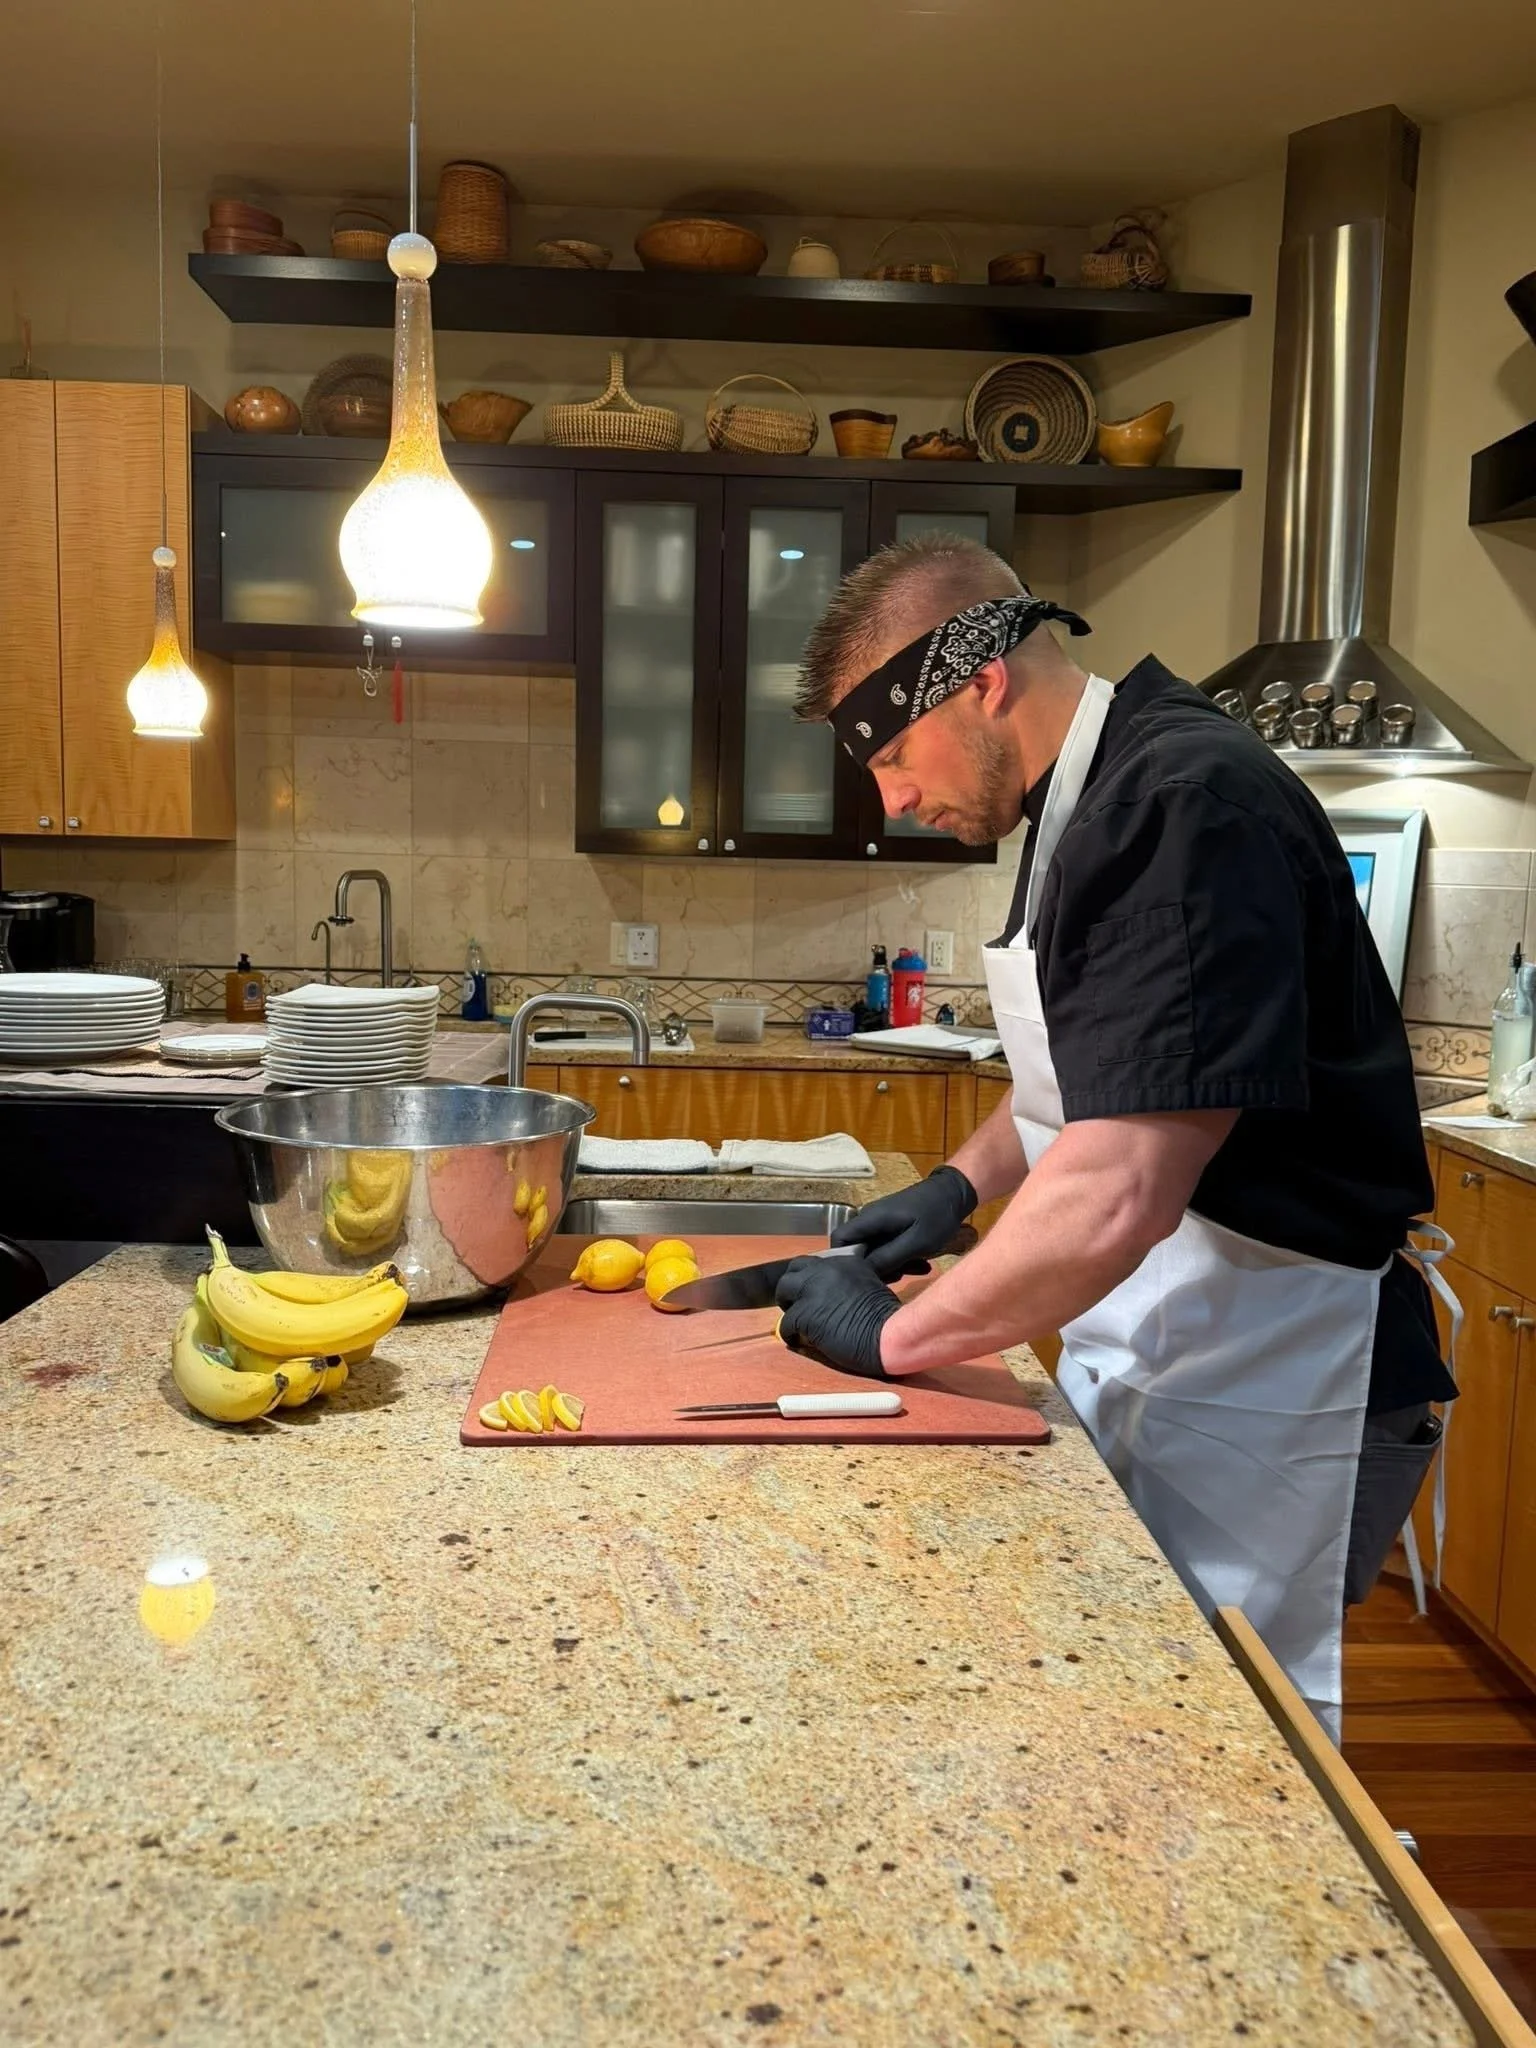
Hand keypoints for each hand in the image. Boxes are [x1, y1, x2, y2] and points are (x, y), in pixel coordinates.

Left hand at [775, 1253, 900, 1379]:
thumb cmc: (888, 1317)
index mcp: (843, 1263)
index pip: (813, 1263)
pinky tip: (799, 1341)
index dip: (808, 1278)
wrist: (888, 1335)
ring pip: (783, 1291)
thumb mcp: (870, 1285)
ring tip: (797, 1322)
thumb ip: (849, 1282)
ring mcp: (812, 1291)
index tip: (812, 1292)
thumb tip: (835, 1295)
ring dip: (789, 1307)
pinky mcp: (805, 1315)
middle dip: (791, 1288)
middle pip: (792, 1271)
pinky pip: (785, 1323)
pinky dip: (790, 1334)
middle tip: (798, 1305)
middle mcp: (824, 1271)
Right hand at [830, 1165, 976, 1281]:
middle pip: (858, 1249)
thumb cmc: (937, 1215)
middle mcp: (870, 1219)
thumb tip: (863, 1272)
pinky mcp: (892, 1227)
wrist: (955, 1194)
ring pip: (875, 1251)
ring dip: (894, 1265)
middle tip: (901, 1276)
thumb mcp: (916, 1242)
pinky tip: (922, 1264)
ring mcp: (881, 1223)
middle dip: (876, 1268)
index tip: (863, 1277)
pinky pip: (888, 1247)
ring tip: (919, 1269)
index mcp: (871, 1219)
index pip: (840, 1239)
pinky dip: (901, 1258)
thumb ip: (888, 1257)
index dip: (844, 1260)